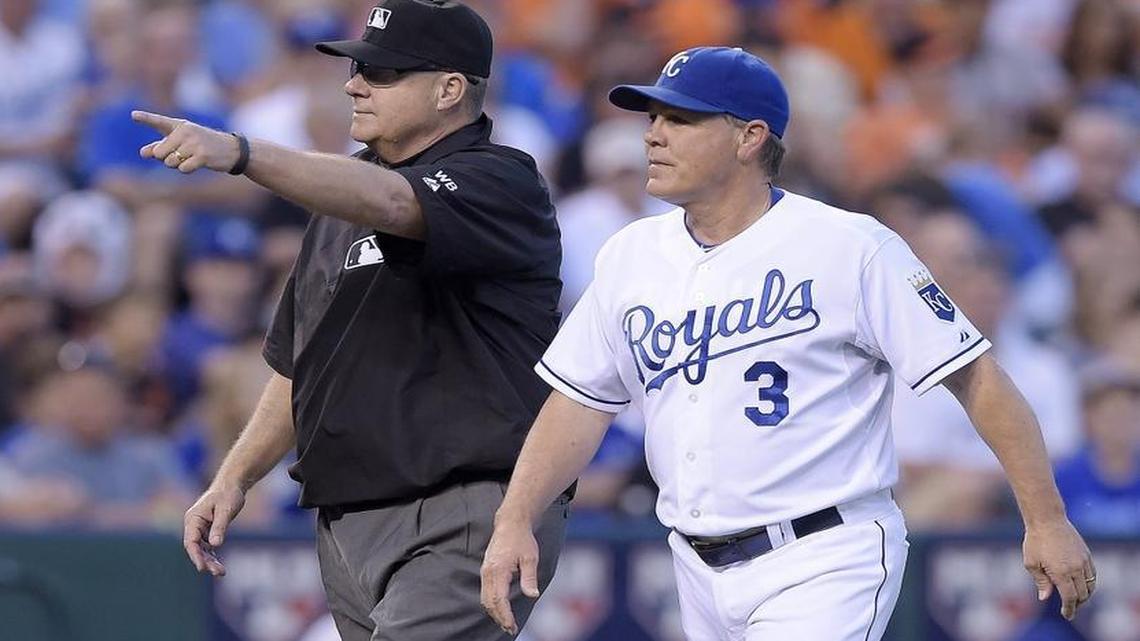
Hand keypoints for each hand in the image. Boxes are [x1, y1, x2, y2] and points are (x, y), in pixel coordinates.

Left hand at [132, 110, 239, 173]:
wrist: (232, 150)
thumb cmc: (203, 145)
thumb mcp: (182, 142)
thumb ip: (161, 146)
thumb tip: (143, 153)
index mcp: (179, 126)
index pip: (159, 121)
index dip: (145, 118)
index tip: (133, 115)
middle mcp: (186, 132)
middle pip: (160, 152)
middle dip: (165, 158)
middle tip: (181, 155)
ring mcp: (194, 143)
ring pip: (170, 162)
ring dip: (177, 165)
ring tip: (191, 158)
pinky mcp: (202, 156)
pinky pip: (183, 168)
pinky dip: (186, 170)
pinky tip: (197, 164)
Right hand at [183, 485, 245, 575]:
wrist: (232, 485)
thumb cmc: (228, 494)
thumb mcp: (226, 510)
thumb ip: (220, 527)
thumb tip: (215, 545)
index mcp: (193, 519)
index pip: (191, 541)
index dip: (195, 556)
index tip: (202, 568)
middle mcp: (193, 525)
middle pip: (196, 548)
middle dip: (205, 561)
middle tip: (218, 572)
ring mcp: (200, 529)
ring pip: (202, 549)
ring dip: (210, 561)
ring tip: (221, 572)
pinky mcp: (208, 531)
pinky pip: (208, 547)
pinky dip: (213, 555)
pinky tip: (219, 566)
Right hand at [480, 515, 540, 635]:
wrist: (510, 523)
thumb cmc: (522, 540)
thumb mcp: (530, 558)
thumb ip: (529, 578)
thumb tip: (533, 595)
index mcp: (498, 570)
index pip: (499, 599)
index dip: (505, 615)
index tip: (511, 626)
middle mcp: (488, 573)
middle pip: (489, 602)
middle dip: (499, 618)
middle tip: (510, 629)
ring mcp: (485, 572)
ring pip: (485, 599)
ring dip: (494, 613)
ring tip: (506, 623)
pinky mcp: (486, 571)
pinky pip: (485, 592)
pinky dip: (492, 604)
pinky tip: (500, 610)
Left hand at [1023, 517, 1095, 619]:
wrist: (1048, 520)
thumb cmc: (1035, 541)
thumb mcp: (1031, 563)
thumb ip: (1040, 582)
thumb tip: (1045, 598)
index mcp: (1061, 573)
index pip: (1070, 598)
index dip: (1069, 609)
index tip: (1067, 615)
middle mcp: (1076, 568)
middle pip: (1082, 594)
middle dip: (1077, 604)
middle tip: (1070, 608)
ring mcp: (1084, 561)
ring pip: (1090, 585)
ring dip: (1085, 594)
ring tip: (1076, 598)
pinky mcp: (1087, 554)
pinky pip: (1092, 574)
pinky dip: (1089, 583)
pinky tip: (1081, 584)